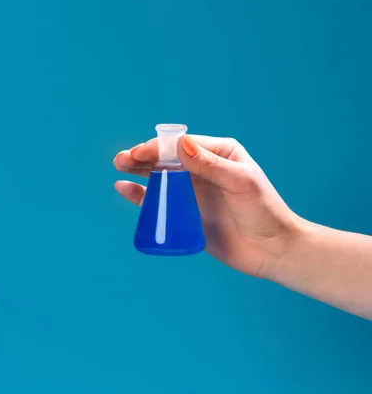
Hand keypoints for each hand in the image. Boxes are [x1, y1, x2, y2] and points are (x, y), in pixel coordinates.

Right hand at [113, 135, 299, 276]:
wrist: (273, 250)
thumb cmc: (264, 211)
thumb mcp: (240, 182)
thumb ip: (210, 165)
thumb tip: (180, 143)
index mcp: (219, 153)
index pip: (182, 145)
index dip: (158, 146)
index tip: (140, 153)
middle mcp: (203, 170)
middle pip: (167, 159)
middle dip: (143, 157)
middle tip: (122, 160)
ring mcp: (194, 192)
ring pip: (159, 178)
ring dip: (139, 171)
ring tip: (119, 168)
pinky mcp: (187, 215)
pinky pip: (159, 202)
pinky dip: (141, 196)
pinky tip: (125, 189)